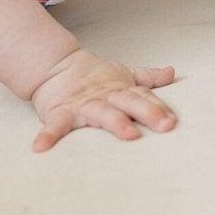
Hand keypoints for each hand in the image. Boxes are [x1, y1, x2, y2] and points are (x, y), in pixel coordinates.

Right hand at [28, 48, 179, 152]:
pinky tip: (41, 148)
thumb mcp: (123, 74)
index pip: (143, 96)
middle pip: (129, 103)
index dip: (159, 107)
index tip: (173, 120)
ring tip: (128, 134)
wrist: (55, 66)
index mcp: (121, 89)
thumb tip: (172, 73)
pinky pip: (55, 126)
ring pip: (101, 113)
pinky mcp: (60, 113)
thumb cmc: (93, 77)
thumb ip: (148, 78)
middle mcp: (105, 97)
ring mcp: (83, 105)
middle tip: (164, 125)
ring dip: (115, 123)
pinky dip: (48, 136)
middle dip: (147, 112)